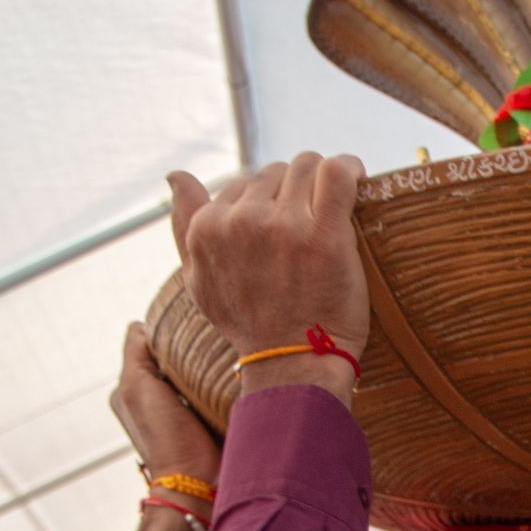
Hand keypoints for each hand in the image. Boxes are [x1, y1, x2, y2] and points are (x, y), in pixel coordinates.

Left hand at [111, 321, 222, 484]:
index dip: (162, 333)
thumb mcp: (137, 386)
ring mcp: (178, 408)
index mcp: (129, 389)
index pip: (144, 344)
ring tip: (217, 361)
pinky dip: (214, 380)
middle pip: (170, 355)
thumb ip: (135, 352)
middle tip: (204, 344)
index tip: (183, 329)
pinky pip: (208, 387)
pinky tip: (224, 379)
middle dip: (184, 348)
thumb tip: (143, 324)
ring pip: (191, 369)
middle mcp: (150, 397)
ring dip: (202, 364)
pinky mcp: (203, 418)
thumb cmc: (165, 437)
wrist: (196, 482)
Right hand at [168, 153, 368, 382]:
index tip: (287, 225)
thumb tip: (174, 175)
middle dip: (296, 191)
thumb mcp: (199, 280)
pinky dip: (349, 168)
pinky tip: (356, 179)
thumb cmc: (250, 324)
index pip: (245, 182)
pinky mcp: (324, 234)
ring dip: (322, 182)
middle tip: (310, 226)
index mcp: (207, 228)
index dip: (270, 202)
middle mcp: (240, 221)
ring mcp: (283, 226)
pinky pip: (337, 172)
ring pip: (307, 166)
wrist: (293, 364)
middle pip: (278, 171)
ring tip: (332, 209)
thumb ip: (184, 225)